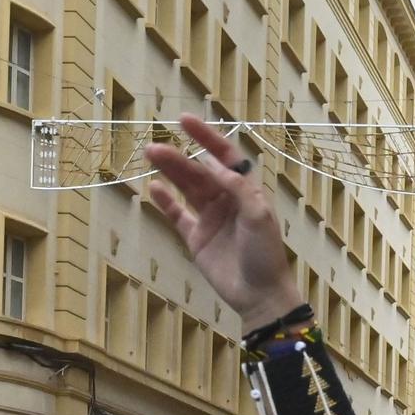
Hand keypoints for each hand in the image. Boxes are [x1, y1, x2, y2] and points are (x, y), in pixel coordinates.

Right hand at [144, 115, 306, 328]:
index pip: (224, 156)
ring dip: (169, 172)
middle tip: (153, 147)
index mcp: (244, 191)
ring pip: (186, 188)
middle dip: (178, 158)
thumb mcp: (257, 215)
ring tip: (150, 156)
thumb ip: (237, 187)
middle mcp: (226, 200)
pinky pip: (178, 216)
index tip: (185, 120)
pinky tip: (153, 187)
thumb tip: (212, 163)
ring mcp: (209, 218)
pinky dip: (166, 202)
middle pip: (199, 171)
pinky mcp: (196, 239)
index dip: (206, 137)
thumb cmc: (265, 253)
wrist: (259, 294)